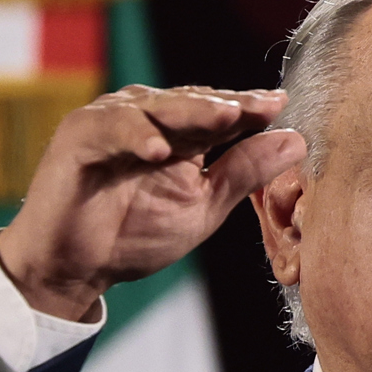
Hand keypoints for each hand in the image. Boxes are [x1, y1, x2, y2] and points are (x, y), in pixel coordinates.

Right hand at [0, 85, 305, 320]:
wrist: (75, 268)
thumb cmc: (134, 235)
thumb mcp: (202, 206)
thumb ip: (243, 173)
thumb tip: (297, 142)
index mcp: (178, 132)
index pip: (219, 111)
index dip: (250, 108)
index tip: (282, 105)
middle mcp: (145, 116)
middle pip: (192, 103)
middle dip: (228, 104)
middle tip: (261, 106)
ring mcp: (110, 121)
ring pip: (156, 108)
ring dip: (190, 111)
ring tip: (225, 117)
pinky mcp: (78, 136)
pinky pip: (109, 129)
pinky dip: (134, 135)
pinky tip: (158, 149)